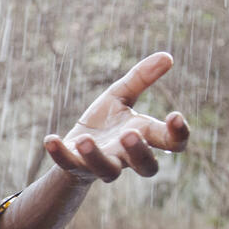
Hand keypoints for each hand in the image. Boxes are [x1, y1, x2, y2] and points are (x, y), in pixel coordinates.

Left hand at [44, 52, 188, 182]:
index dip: (178, 134)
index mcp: (145, 138)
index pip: (172, 144)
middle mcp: (128, 157)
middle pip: (146, 166)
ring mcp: (103, 165)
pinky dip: (60, 154)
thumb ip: (142, 78)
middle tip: (129, 134)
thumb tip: (167, 56)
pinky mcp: (77, 167)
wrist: (76, 146)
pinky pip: (69, 165)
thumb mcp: (121, 96)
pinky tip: (50, 139)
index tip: (174, 116)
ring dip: (96, 156)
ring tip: (85, 139)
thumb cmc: (106, 122)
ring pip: (108, 171)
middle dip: (139, 152)